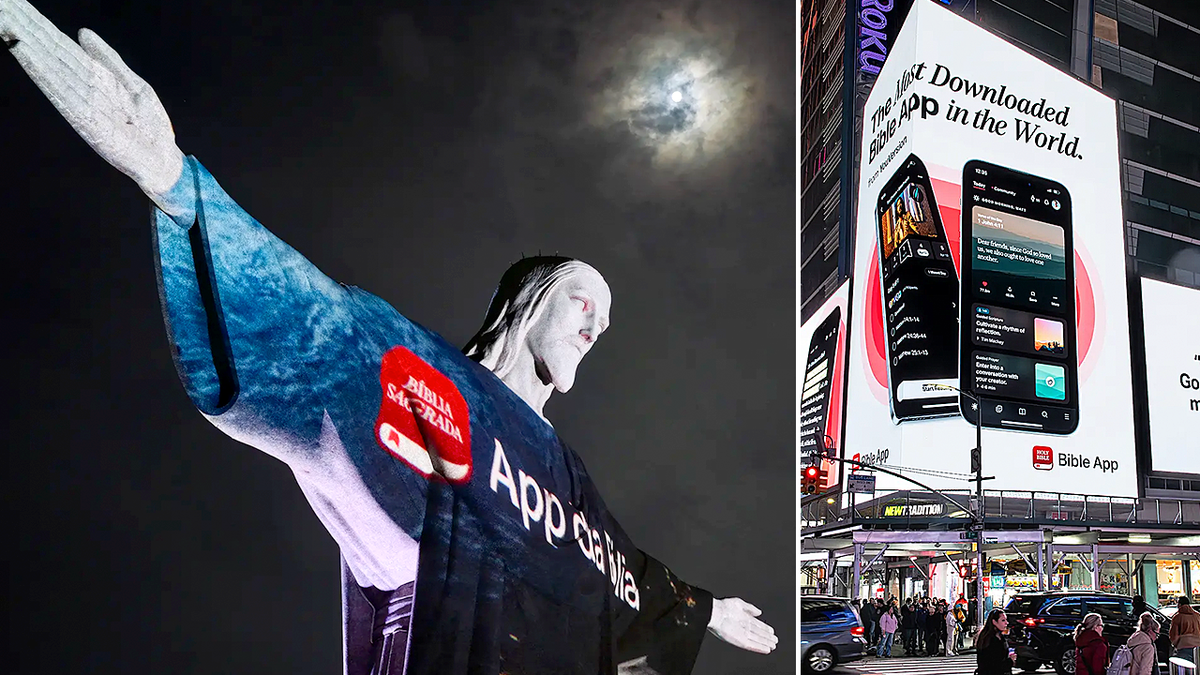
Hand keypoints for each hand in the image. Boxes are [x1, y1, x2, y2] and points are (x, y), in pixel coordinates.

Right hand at [1, 0, 182, 194]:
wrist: (164, 159)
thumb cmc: (150, 125)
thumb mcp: (133, 84)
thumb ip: (108, 59)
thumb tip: (82, 32)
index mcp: (95, 78)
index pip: (60, 47)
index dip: (39, 26)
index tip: (16, 4)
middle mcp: (83, 89)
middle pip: (50, 53)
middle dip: (26, 28)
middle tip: (2, 4)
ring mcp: (82, 104)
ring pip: (50, 67)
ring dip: (26, 43)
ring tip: (5, 18)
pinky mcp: (87, 122)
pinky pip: (61, 92)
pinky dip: (42, 71)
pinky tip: (24, 51)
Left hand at [707, 597, 777, 653]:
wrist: (715, 613)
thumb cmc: (723, 606)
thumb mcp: (739, 603)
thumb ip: (750, 608)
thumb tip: (759, 612)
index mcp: (743, 618)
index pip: (757, 625)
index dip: (765, 628)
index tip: (772, 631)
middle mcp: (743, 627)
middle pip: (758, 634)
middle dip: (767, 637)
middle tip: (775, 641)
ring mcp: (741, 634)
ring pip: (756, 640)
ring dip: (765, 643)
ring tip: (773, 646)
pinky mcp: (739, 641)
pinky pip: (751, 645)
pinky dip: (759, 648)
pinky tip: (766, 649)